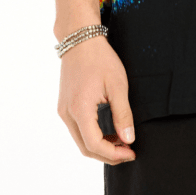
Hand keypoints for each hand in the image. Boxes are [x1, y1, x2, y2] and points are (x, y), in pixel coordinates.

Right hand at [57, 36, 136, 163]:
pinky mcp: (64, 106)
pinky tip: (109, 132)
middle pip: (85, 148)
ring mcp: (63, 110)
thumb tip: (129, 140)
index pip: (94, 145)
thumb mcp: (117, 86)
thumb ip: (123, 114)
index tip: (131, 152)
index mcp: (79, 109)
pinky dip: (93, 136)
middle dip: (108, 155)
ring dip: (100, 146)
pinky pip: (77, 130)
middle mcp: (67, 114)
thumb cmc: (100, 59)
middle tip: (128, 152)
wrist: (80, 39)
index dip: (114, 154)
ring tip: (122, 141)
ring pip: (80, 141)